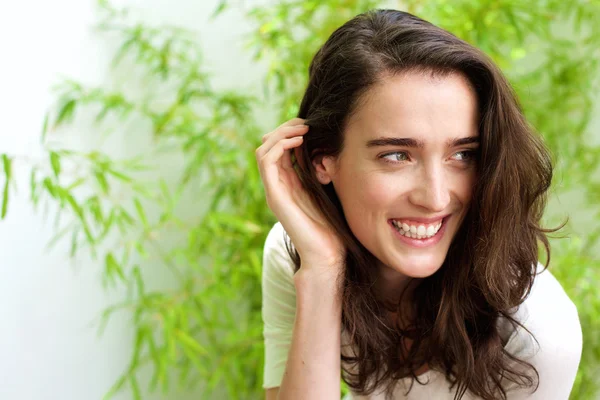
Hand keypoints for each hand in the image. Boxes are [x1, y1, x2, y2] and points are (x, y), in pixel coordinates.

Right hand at [255, 118, 345, 273]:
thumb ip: (321, 172)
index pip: (278, 148)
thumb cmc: (331, 226)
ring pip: (264, 149)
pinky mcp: (274, 195)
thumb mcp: (327, 191)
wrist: (326, 253)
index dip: (290, 132)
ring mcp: (273, 190)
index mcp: (287, 183)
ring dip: (281, 134)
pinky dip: (280, 146)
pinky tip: (298, 142)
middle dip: (285, 129)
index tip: (310, 125)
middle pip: (268, 145)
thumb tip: (328, 150)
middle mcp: (276, 185)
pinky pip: (266, 161)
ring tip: (302, 130)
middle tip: (305, 123)